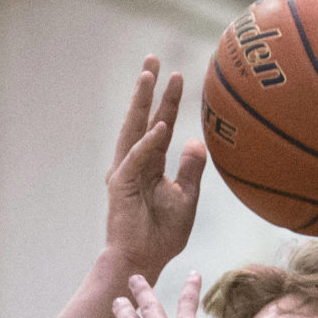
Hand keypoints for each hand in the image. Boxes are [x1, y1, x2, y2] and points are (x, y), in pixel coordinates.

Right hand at [104, 58, 206, 280]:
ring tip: (149, 76)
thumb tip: (195, 141)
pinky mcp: (122, 186)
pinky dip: (148, 142)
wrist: (143, 260)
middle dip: (146, 88)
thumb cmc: (162, 235)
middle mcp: (134, 163)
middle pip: (141, 118)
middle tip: (153, 57)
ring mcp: (126, 173)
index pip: (159, 124)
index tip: (178, 74)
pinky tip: (161, 125)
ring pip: (133, 130)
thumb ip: (191, 169)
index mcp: (150, 164)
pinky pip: (138, 159)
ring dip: (141, 103)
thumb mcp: (186, 198)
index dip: (167, 100)